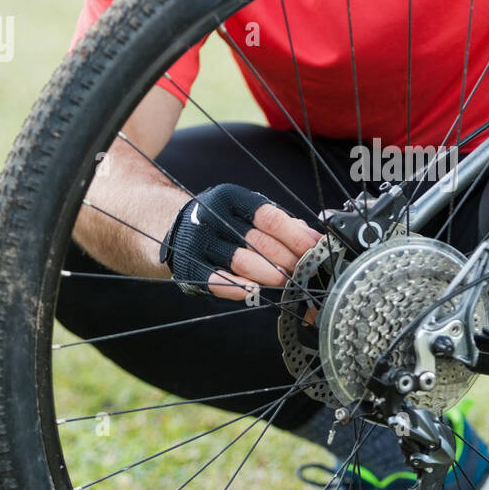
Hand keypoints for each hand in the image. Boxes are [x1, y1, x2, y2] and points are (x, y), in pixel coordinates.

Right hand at [160, 182, 320, 298]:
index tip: (314, 249)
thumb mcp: (247, 212)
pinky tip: (254, 290)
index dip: (296, 236)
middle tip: (304, 270)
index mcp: (230, 198)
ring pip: (243, 262)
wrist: (174, 227)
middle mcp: (212, 217)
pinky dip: (238, 287)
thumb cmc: (222, 221)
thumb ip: (280, 223)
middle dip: (288, 259)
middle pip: (260, 242)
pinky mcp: (190, 268)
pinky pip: (218, 281)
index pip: (270, 218)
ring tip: (286, 281)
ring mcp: (199, 243)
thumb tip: (314, 238)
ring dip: (269, 275)